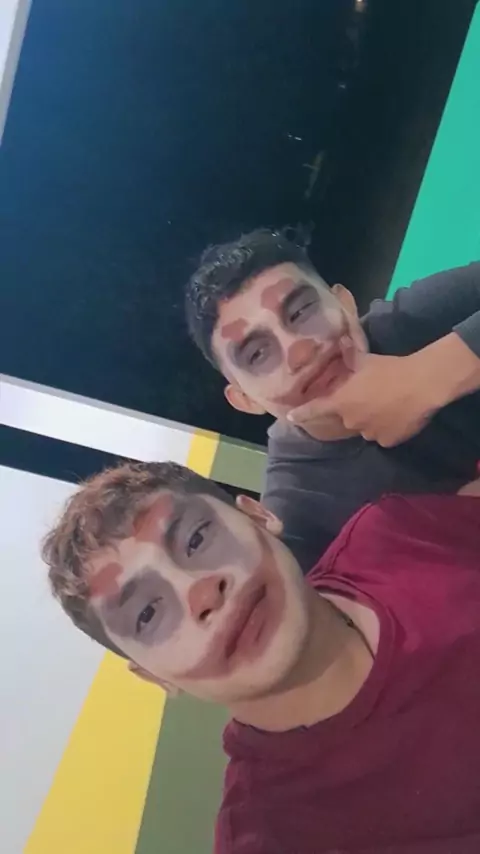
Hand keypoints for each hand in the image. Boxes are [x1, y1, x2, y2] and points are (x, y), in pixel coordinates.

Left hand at [288, 351, 437, 446]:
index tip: (291, 417)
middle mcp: (351, 421)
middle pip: (348, 417)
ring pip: (367, 428)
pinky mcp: (388, 441)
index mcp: (341, 402)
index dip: (301, 414)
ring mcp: (369, 434)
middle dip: (356, 409)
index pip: (315, 409)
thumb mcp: (366, 360)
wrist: (421, 384)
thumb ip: (350, 355)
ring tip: (390, 404)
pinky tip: (400, 415)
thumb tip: (342, 340)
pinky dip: (389, 428)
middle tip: (372, 395)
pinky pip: (384, 436)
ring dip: (373, 419)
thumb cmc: (389, 369)